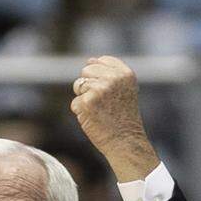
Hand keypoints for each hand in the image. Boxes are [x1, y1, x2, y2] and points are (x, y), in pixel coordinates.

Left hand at [70, 56, 158, 181]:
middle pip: (86, 71)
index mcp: (125, 73)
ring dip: (84, 98)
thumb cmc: (123, 116)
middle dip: (89, 86)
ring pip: (78, 85)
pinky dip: (81, 112)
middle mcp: (113, 78)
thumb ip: (109, 73)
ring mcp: (99, 89)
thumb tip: (90, 60)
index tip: (107, 91)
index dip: (98, 75)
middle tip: (103, 102)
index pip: (101, 60)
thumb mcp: (124, 89)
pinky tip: (94, 118)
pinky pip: (75, 102)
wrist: (125, 140)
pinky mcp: (86, 102)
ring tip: (99, 109)